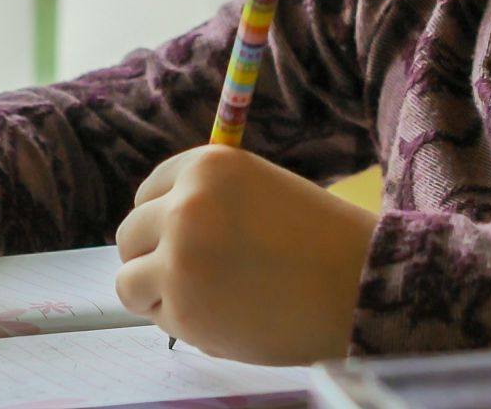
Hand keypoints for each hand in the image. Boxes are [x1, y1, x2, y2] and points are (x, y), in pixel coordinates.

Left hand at [114, 145, 376, 363]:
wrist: (361, 287)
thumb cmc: (320, 241)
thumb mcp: (258, 191)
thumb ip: (207, 201)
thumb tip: (155, 229)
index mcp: (205, 166)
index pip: (148, 192)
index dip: (162, 220)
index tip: (181, 239)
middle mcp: (184, 205)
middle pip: (129, 235)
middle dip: (151, 258)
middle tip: (189, 277)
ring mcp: (179, 259)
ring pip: (128, 281)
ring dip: (157, 294)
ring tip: (204, 300)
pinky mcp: (184, 310)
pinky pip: (159, 319)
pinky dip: (182, 324)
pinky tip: (226, 319)